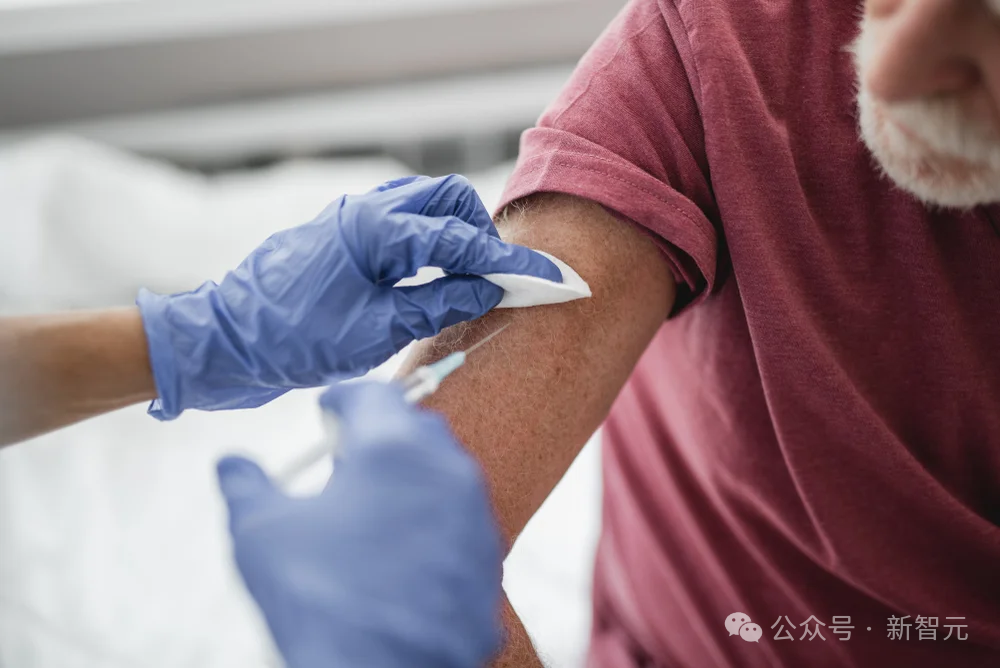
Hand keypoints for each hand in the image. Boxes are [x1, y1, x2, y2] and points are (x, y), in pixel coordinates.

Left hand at [137, 175, 559, 418]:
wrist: (222, 341)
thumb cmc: (291, 339)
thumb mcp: (375, 331)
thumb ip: (438, 303)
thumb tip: (487, 287)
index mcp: (375, 229)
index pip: (461, 240)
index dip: (510, 264)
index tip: (551, 279)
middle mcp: (365, 211)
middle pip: (448, 200)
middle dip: (480, 235)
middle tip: (496, 281)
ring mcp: (351, 219)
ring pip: (425, 209)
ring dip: (453, 239)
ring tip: (465, 284)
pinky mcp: (342, 236)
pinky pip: (401, 226)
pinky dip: (427, 247)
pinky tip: (429, 282)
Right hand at [217, 383, 503, 667]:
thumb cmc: (322, 599)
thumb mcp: (262, 535)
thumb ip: (246, 485)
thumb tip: (232, 465)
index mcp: (394, 448)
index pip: (373, 394)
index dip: (344, 397)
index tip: (328, 411)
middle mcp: (447, 471)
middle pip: (415, 428)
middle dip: (381, 434)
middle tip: (346, 462)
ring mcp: (476, 517)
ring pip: (444, 474)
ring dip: (411, 479)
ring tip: (372, 511)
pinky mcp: (490, 560)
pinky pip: (460, 523)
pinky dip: (433, 523)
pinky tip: (402, 553)